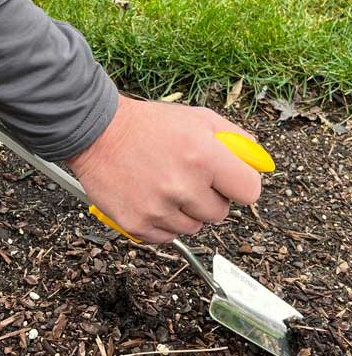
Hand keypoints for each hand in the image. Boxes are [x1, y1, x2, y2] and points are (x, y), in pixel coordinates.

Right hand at [67, 94, 260, 242]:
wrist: (98, 132)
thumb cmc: (148, 125)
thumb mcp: (198, 118)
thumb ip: (235, 139)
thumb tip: (258, 161)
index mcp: (204, 157)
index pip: (250, 192)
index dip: (239, 185)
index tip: (229, 182)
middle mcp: (183, 186)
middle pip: (221, 214)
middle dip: (210, 198)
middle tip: (188, 178)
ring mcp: (159, 209)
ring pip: (194, 227)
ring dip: (185, 211)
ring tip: (165, 185)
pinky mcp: (137, 224)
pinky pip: (167, 237)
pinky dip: (162, 222)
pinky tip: (151, 198)